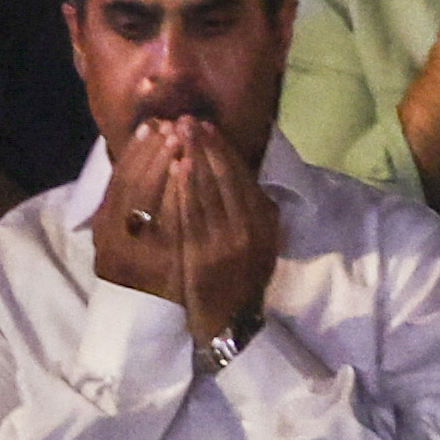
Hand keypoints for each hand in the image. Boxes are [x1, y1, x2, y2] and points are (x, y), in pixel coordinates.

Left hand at [97, 115, 277, 345]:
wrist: (230, 320)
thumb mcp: (262, 242)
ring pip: (208, 191)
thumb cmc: (242, 277)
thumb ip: (255, 210)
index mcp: (263, 220)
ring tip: (178, 133)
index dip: (224, 149)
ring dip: (193, 158)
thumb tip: (242, 173)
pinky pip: (193, 214)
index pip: (242, 176)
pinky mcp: (204, 255)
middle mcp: (249, 228)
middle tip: (188, 119)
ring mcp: (226, 242)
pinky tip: (177, 166)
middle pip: (224, 177)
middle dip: (205, 145)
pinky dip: (185, 188)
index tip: (208, 126)